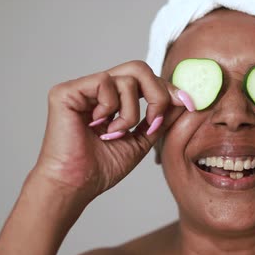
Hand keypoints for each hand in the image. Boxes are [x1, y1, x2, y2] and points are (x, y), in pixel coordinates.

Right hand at [33, 60, 189, 201]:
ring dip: (131, 111)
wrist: (77, 185)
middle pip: (139, 69)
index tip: (187, 103)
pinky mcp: (67, 91)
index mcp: (113, 99)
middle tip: (153, 121)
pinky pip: (105, 82)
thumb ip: (161, 117)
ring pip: (127, 78)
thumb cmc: (103, 167)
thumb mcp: (142, 139)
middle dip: (157, 94)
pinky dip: (112, 107)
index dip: (168, 88)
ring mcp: (82, 88)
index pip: (145, 79)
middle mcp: (97, 90)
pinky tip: (99, 126)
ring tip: (117, 133)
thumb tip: (184, 99)